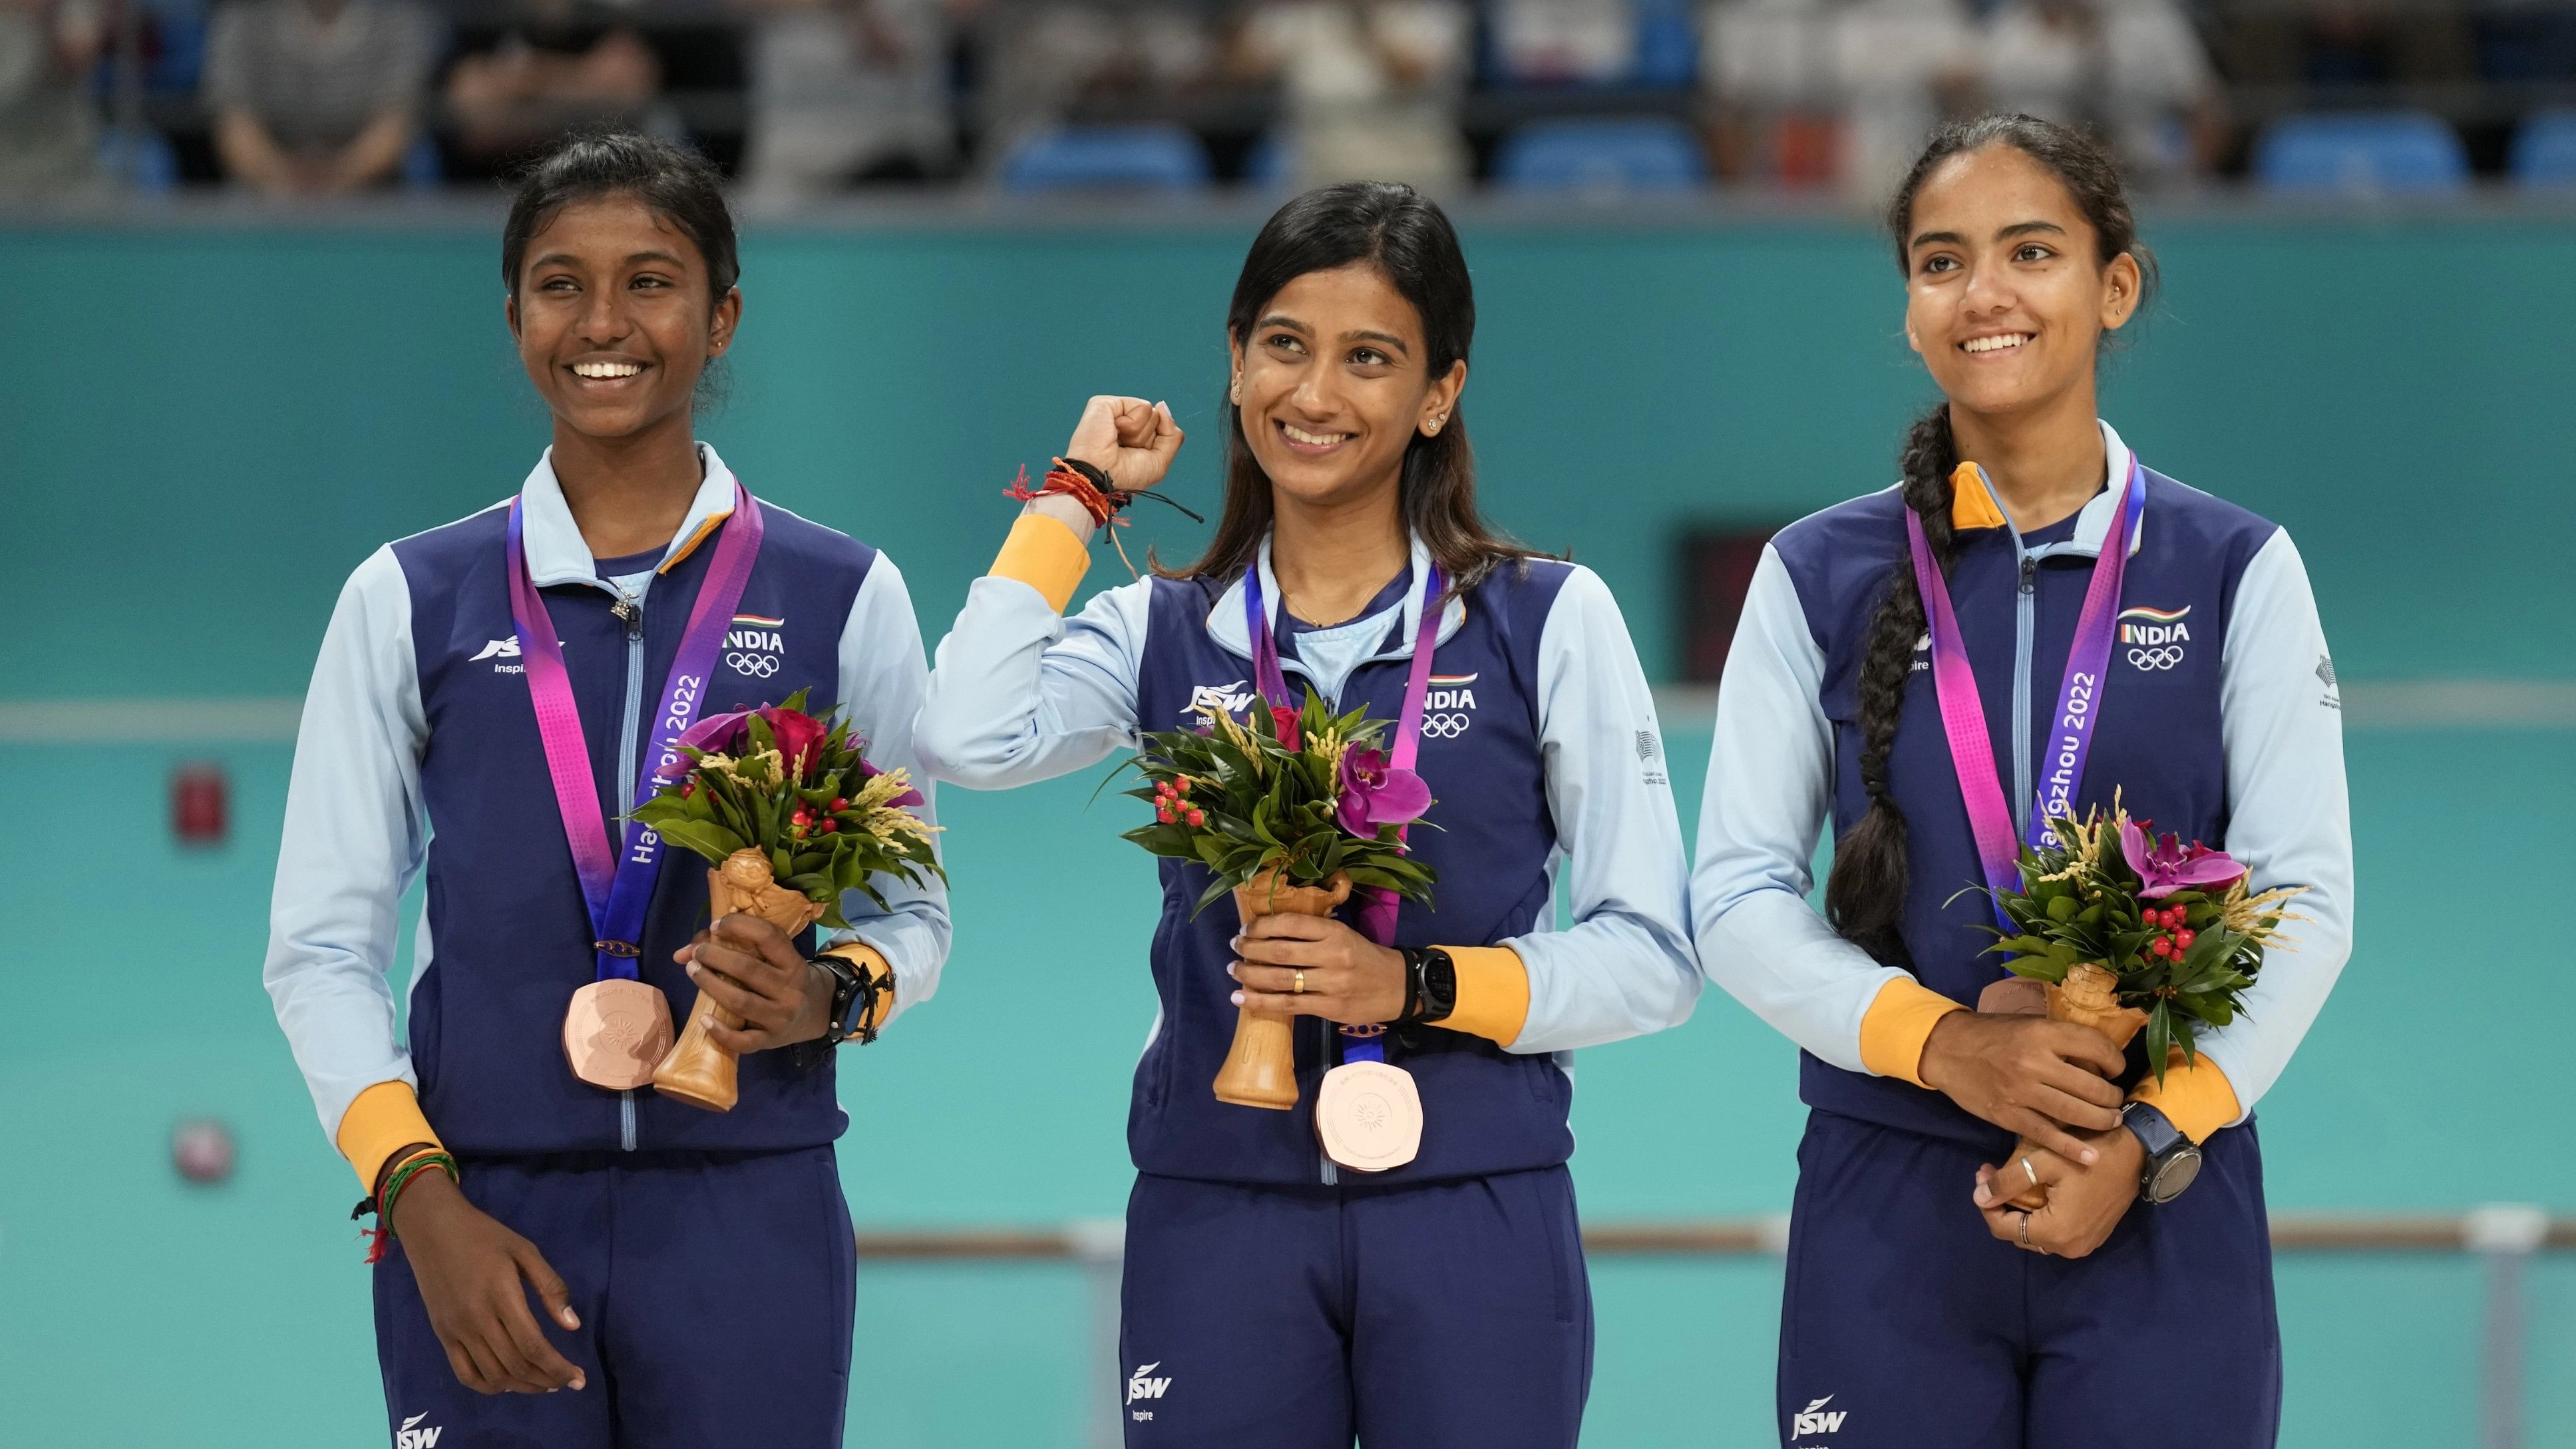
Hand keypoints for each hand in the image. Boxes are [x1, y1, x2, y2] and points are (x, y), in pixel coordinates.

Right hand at [391, 1170, 586, 1393]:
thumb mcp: (526, 1251)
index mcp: (502, 1297)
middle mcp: (477, 1320)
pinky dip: (489, 1386)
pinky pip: (465, 1374)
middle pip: (516, 1365)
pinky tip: (508, 1383)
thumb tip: (573, 1326)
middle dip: (547, 1379)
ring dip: (522, 1386)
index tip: (579, 1379)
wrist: (433, 1229)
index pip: (534, 1346)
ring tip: (544, 1384)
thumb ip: (551, 1287)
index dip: (558, 1367)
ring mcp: (456, 1331)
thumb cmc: (485, 1236)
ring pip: (493, 1375)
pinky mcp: (443, 1336)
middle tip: (567, 1381)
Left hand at [673, 914, 831, 1051]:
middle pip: (747, 969)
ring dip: (710, 984)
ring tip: (692, 970)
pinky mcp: (770, 1040)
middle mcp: (790, 990)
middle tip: (697, 952)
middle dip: (715, 956)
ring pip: (740, 1002)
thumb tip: (682, 952)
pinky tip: (703, 1019)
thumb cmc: (784, 978)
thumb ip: (734, 946)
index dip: (739, 926)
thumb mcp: (774, 959)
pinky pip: (743, 1041)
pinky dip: (721, 1032)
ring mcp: (780, 1017)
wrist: (814, 1014)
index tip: (716, 925)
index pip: (769, 937)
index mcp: (793, 963)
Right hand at [1064, 395, 1183, 492]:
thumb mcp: (1159, 461)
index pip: (1161, 430)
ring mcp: (1115, 412)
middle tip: (1125, 449)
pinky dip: (1134, 424)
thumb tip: (1162, 405)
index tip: (1135, 457)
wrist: (1101, 477)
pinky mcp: (1106, 403)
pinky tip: (1115, 430)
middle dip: (1147, 439)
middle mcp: (1124, 424)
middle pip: (1158, 420)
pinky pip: (1143, 407)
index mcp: (1134, 438)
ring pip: (1153, 413)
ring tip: (1119, 442)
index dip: (1155, 445)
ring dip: (1139, 434)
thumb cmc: (1125, 476)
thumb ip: (1172, 434)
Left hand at [1228, 914, 1407, 1024]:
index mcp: (1335, 932)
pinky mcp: (1329, 1007)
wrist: (1397, 987)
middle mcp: (1332, 955)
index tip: (1245, 930)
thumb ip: (1312, 932)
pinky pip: (1288, 1004)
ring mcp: (1331, 983)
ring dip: (1250, 975)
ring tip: (1234, 970)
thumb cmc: (1365, 957)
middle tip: (1234, 948)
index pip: (1290, 924)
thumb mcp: (1344, 935)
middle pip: (1281, 951)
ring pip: (1280, 979)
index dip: (1262, 926)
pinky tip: (1241, 999)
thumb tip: (1268, 931)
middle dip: (1250, 949)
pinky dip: (1260, 1002)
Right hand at [1918, 1011, 2126, 1163]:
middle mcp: (2034, 1062)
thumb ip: (2059, 1039)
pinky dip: (2072, 1148)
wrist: (1946, 1049)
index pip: (2096, 1047)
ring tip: (2110, 1121)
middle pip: (2092, 1086)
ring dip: (2101, 1120)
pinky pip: (2047, 1135)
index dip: (2116, 1060)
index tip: (2117, 1069)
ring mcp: (2021, 1092)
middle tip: (2115, 1100)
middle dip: (2112, 1097)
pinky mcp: (2008, 1116)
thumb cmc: (1991, 1034)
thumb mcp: (2027, 1024)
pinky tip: (2090, 1156)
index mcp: (2042, 1033)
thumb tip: (2097, 1059)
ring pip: (2076, 1113)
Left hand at [1974, 1125, 2143, 1258]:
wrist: (2138, 1153)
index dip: (1986, 1204)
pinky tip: (2036, 1189)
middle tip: (1992, 1175)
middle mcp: (2068, 1248)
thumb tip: (1979, 1198)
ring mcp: (2083, 1245)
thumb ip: (2008, 1182)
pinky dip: (2041, 1214)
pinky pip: (2055, 1231)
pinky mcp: (2092, 1237)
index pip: (2002, 1229)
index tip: (1982, 1175)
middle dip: (2000, 1205)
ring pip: (2035, 1234)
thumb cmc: (2091, 1154)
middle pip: (2018, 1233)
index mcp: (2055, 1233)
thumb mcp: (2044, 1162)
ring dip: (2019, 1209)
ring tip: (2011, 1179)